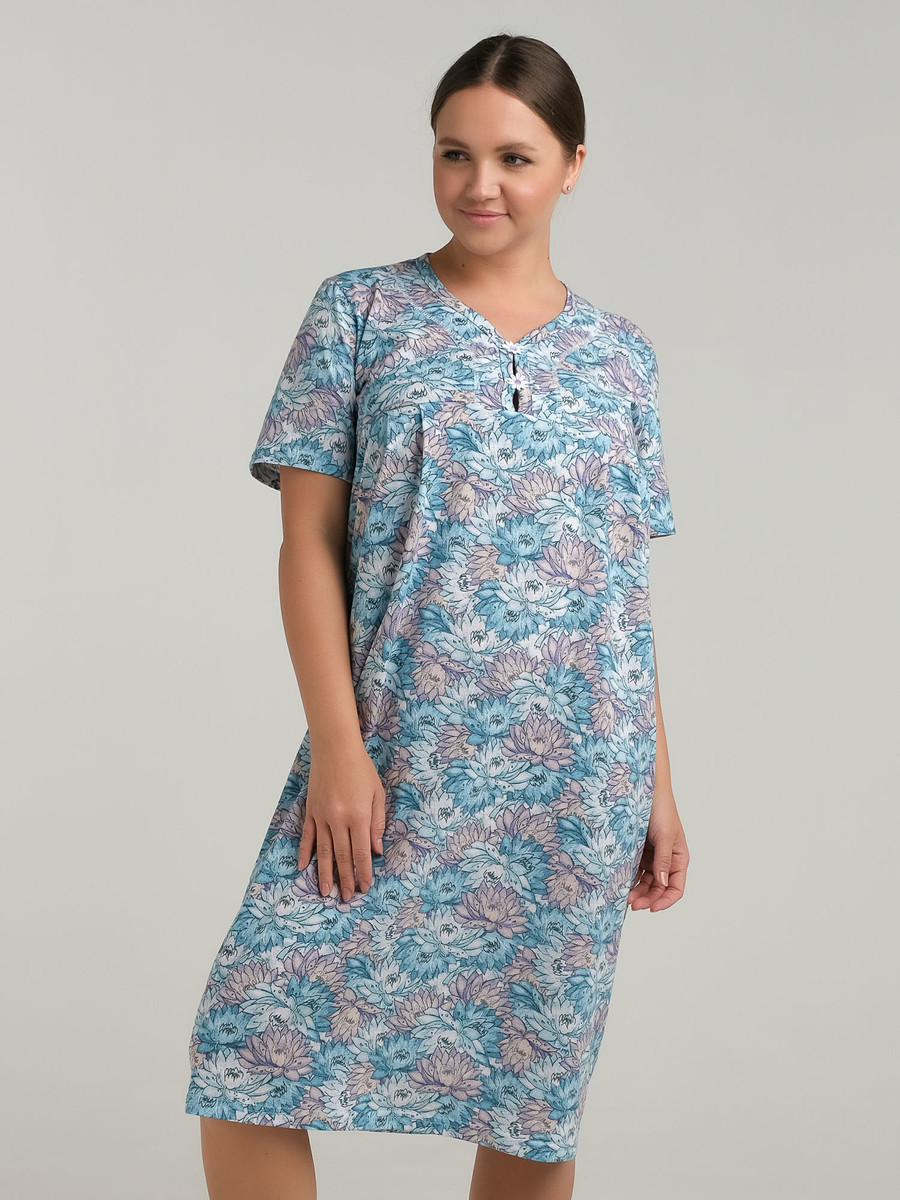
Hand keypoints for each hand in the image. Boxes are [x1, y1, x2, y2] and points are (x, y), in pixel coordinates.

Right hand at [298, 740, 386, 901]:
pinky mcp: (311, 811)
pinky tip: (304, 867)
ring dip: (325, 873)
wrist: (335, 749)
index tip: (365, 887)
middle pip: (342, 856)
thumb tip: (376, 850)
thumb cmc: (361, 769)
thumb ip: (377, 823)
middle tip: (346, 897)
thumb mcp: (377, 794)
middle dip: (345, 879)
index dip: (363, 872)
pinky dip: (305, 852)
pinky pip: (307, 836)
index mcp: (359, 816)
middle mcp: (339, 819)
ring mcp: (322, 816)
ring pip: (323, 851)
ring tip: (326, 891)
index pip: (361, 852)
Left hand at [627, 788, 687, 911]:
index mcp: (678, 859)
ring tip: (622, 897)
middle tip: (631, 904)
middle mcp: (665, 861)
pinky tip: (618, 884)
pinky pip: (632, 870)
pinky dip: (627, 879)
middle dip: (646, 898)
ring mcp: (650, 857)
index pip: (676, 888)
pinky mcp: (636, 851)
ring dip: (635, 891)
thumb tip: (662, 883)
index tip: (651, 908)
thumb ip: (663, 861)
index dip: (665, 901)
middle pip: (658, 888)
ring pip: (644, 882)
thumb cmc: (661, 809)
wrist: (643, 789)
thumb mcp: (665, 836)